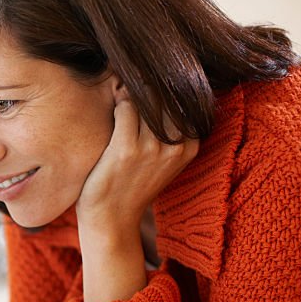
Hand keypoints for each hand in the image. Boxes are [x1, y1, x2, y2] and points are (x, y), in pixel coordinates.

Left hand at [75, 89, 199, 301]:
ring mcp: (152, 149)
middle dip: (147, 86)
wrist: (111, 220)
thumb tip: (160, 83)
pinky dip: (116, 105)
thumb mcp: (162, 158)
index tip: (150, 82)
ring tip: (119, 100)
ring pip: (144, 98)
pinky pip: (124, 108)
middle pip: (167, 94)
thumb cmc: (132, 184)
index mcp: (190, 145)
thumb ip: (168, 127)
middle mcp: (176, 146)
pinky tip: (110, 116)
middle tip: (130, 86)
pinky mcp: (126, 150)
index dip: (165, 86)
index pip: (185, 98)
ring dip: (129, 93)